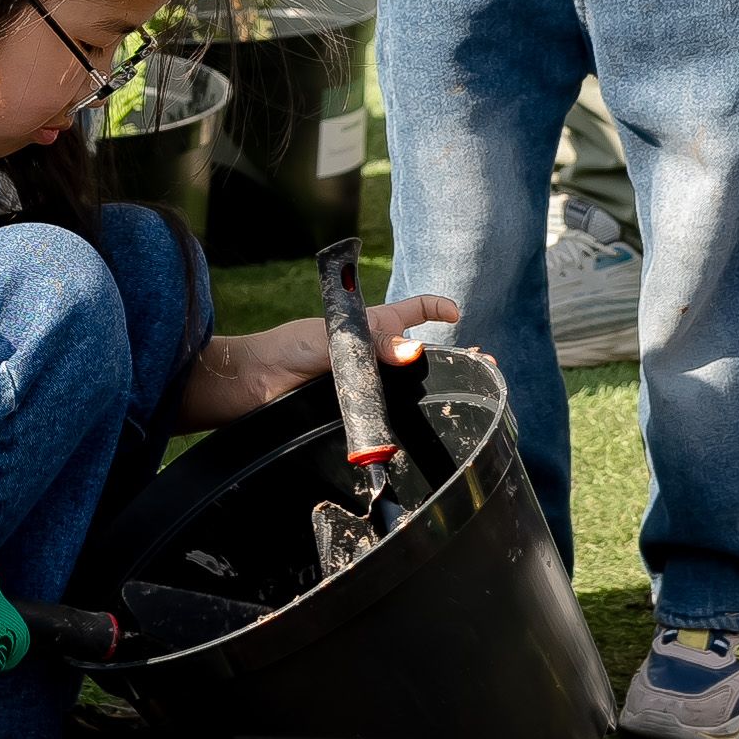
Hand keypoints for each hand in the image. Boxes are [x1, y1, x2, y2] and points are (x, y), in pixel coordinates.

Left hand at [178, 292, 458, 428]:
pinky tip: (426, 430)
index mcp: (373, 327)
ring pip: (409, 390)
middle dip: (454, 360)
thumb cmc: (288, 349)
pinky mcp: (359, 413)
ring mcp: (368, 386)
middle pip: (421, 356)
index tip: (457, 313)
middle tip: (484, 368)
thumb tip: (416, 351)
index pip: (413, 311)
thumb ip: (373, 345)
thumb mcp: (334, 338)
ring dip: (437, 394)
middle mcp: (376, 357)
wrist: (254, 384)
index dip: (436, 308)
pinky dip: (406, 424)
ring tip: (467, 400)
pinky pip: (387, 417)